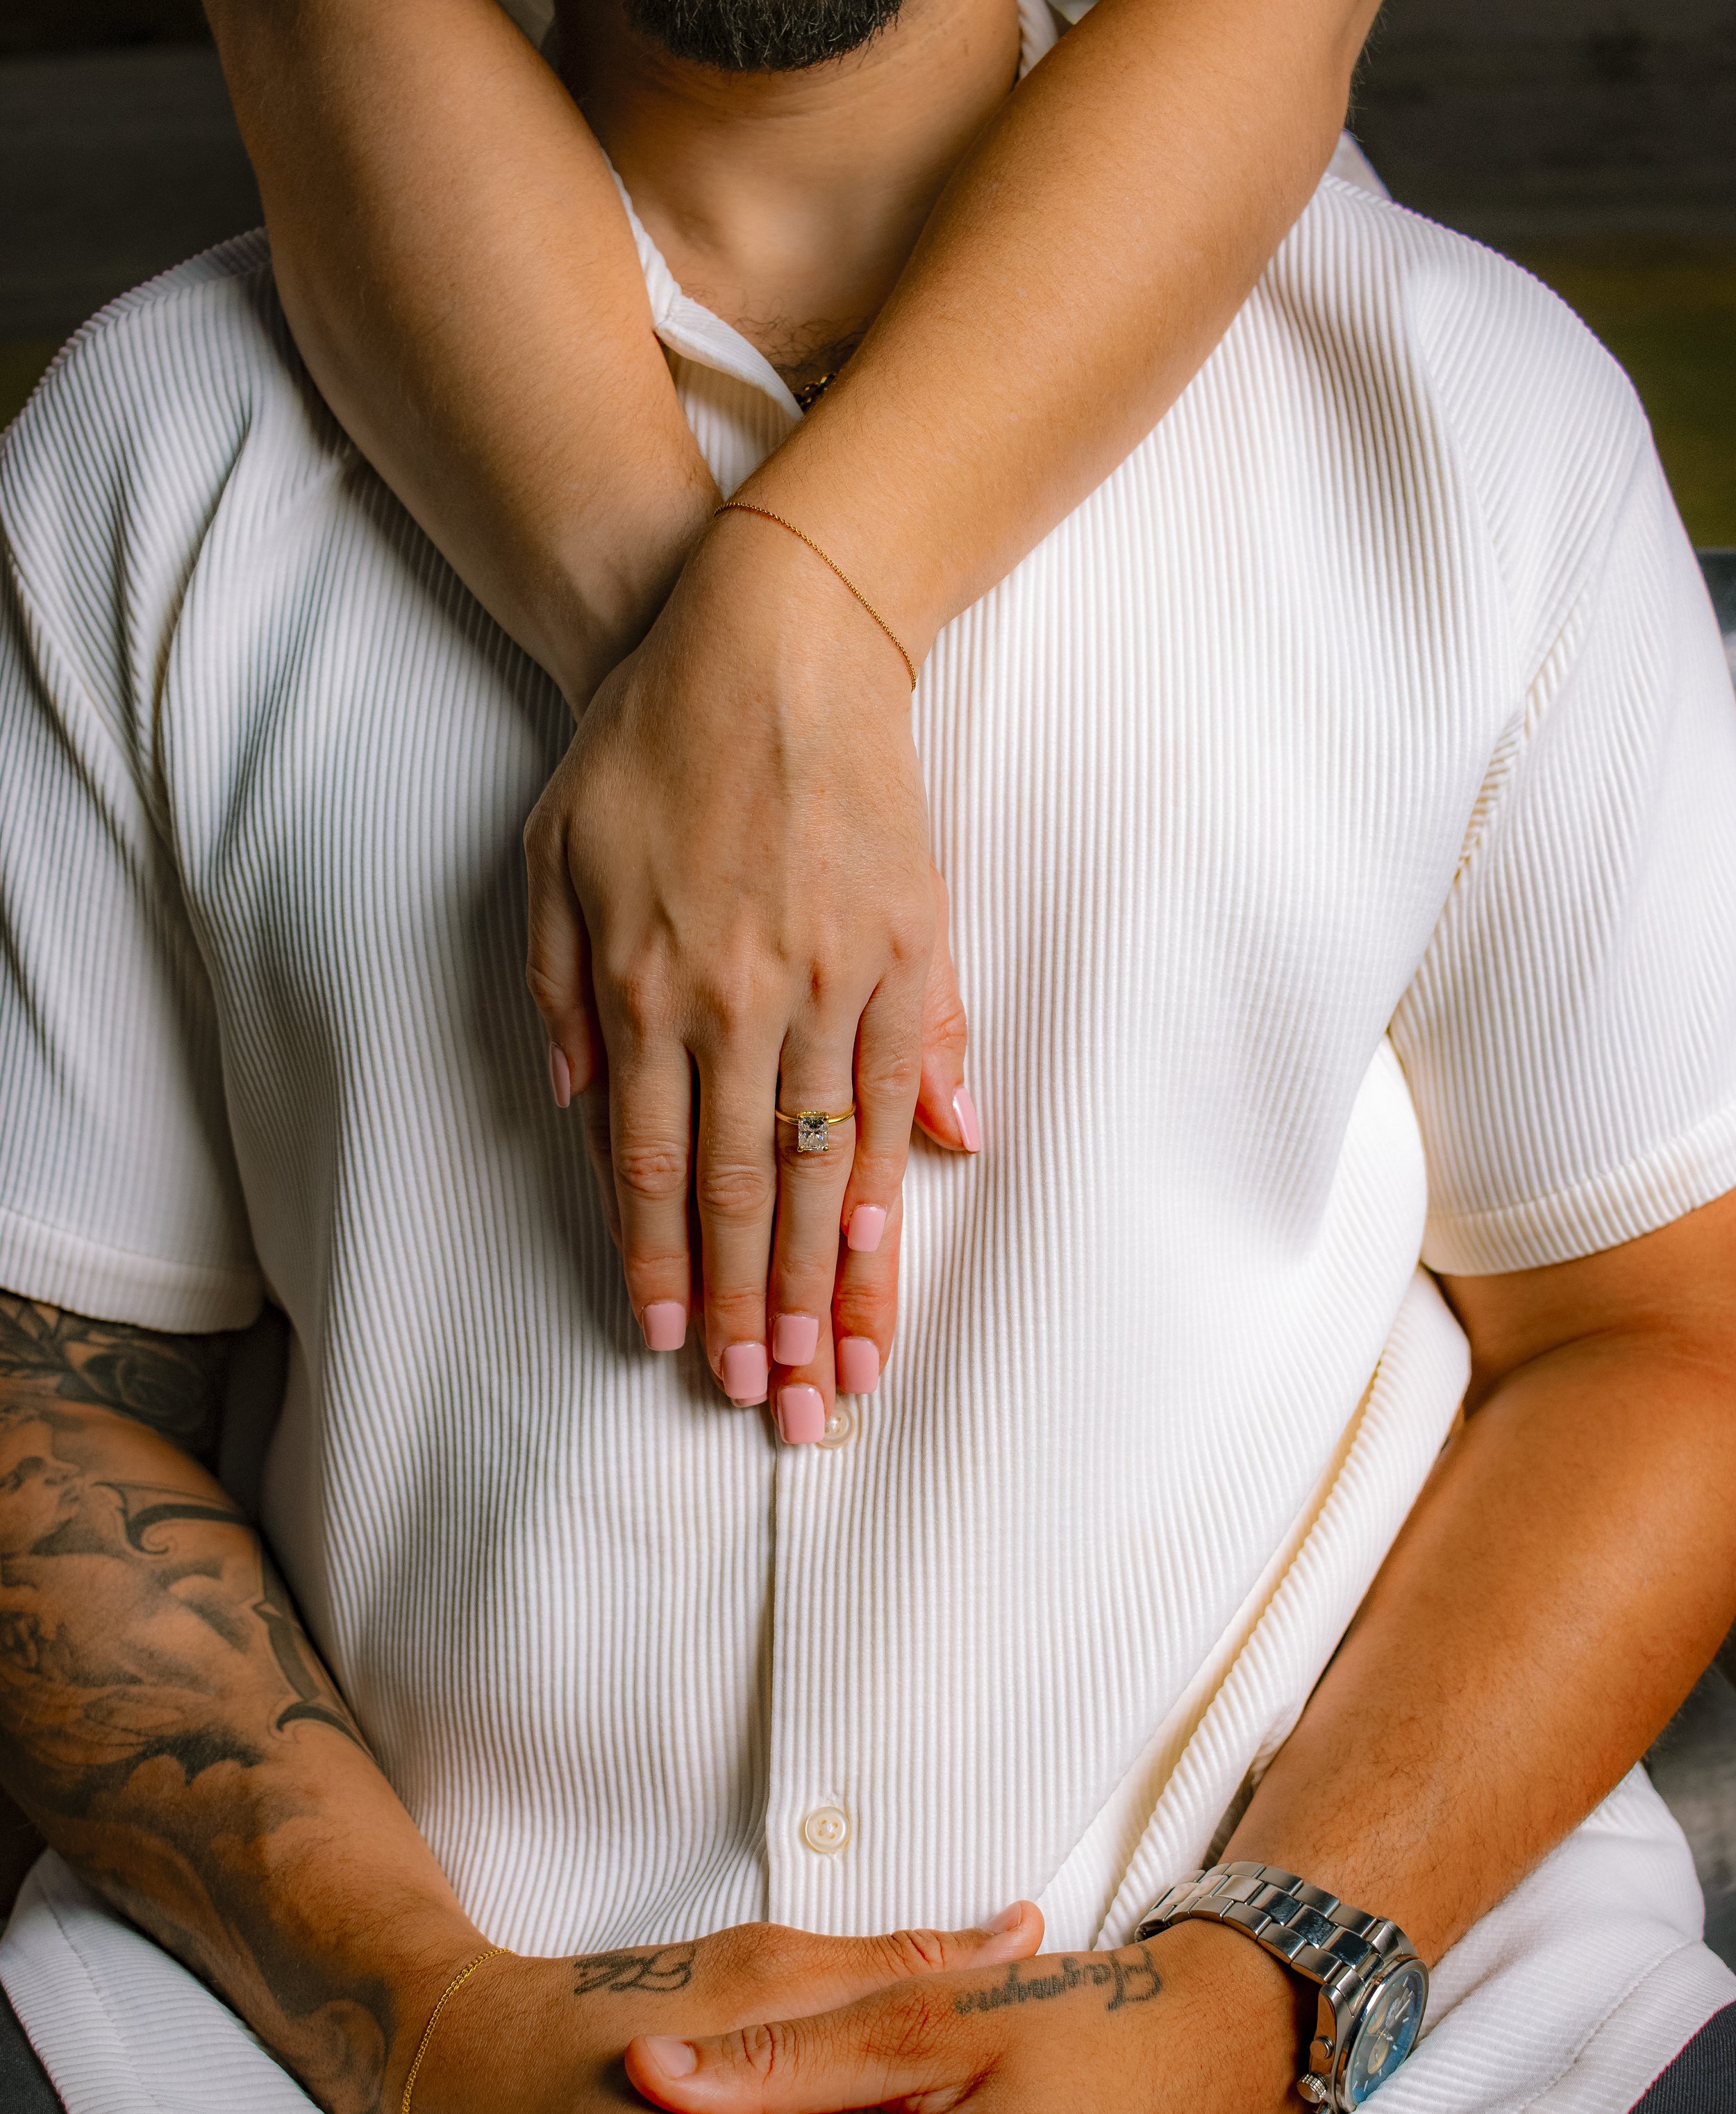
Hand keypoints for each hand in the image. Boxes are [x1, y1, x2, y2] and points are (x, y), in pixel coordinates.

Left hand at [524, 507, 976, 1433]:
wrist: (772, 637)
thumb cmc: (646, 749)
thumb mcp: (553, 861)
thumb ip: (560, 995)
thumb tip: (588, 1111)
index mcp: (644, 989)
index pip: (648, 1166)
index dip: (666, 1265)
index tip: (677, 1348)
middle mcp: (740, 1004)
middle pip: (744, 1189)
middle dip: (756, 1311)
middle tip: (773, 1407)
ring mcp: (834, 983)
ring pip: (829, 1164)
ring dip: (831, 1281)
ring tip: (843, 1372)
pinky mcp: (908, 953)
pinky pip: (900, 1092)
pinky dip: (891, 1182)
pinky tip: (888, 1252)